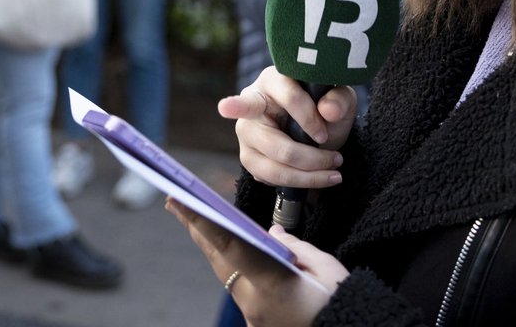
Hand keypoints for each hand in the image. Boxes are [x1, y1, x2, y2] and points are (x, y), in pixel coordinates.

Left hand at [167, 199, 345, 326]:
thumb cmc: (341, 303)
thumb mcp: (328, 269)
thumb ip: (297, 246)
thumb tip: (272, 234)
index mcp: (273, 283)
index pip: (231, 246)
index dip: (204, 222)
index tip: (182, 201)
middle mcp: (255, 301)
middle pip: (219, 258)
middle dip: (196, 228)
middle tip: (174, 200)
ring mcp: (253, 315)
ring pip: (225, 273)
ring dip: (210, 244)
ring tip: (192, 218)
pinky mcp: (257, 321)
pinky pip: (239, 287)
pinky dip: (230, 264)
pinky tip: (226, 250)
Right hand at [219, 66, 355, 189]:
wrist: (315, 129)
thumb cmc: (323, 107)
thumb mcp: (339, 99)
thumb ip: (339, 100)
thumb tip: (328, 110)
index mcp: (272, 80)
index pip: (288, 98)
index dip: (310, 119)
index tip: (325, 135)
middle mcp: (251, 104)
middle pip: (276, 143)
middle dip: (311, 158)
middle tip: (337, 160)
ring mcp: (246, 133)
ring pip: (273, 166)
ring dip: (307, 175)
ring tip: (333, 174)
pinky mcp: (248, 157)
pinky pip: (271, 178)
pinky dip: (299, 182)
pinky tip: (316, 177)